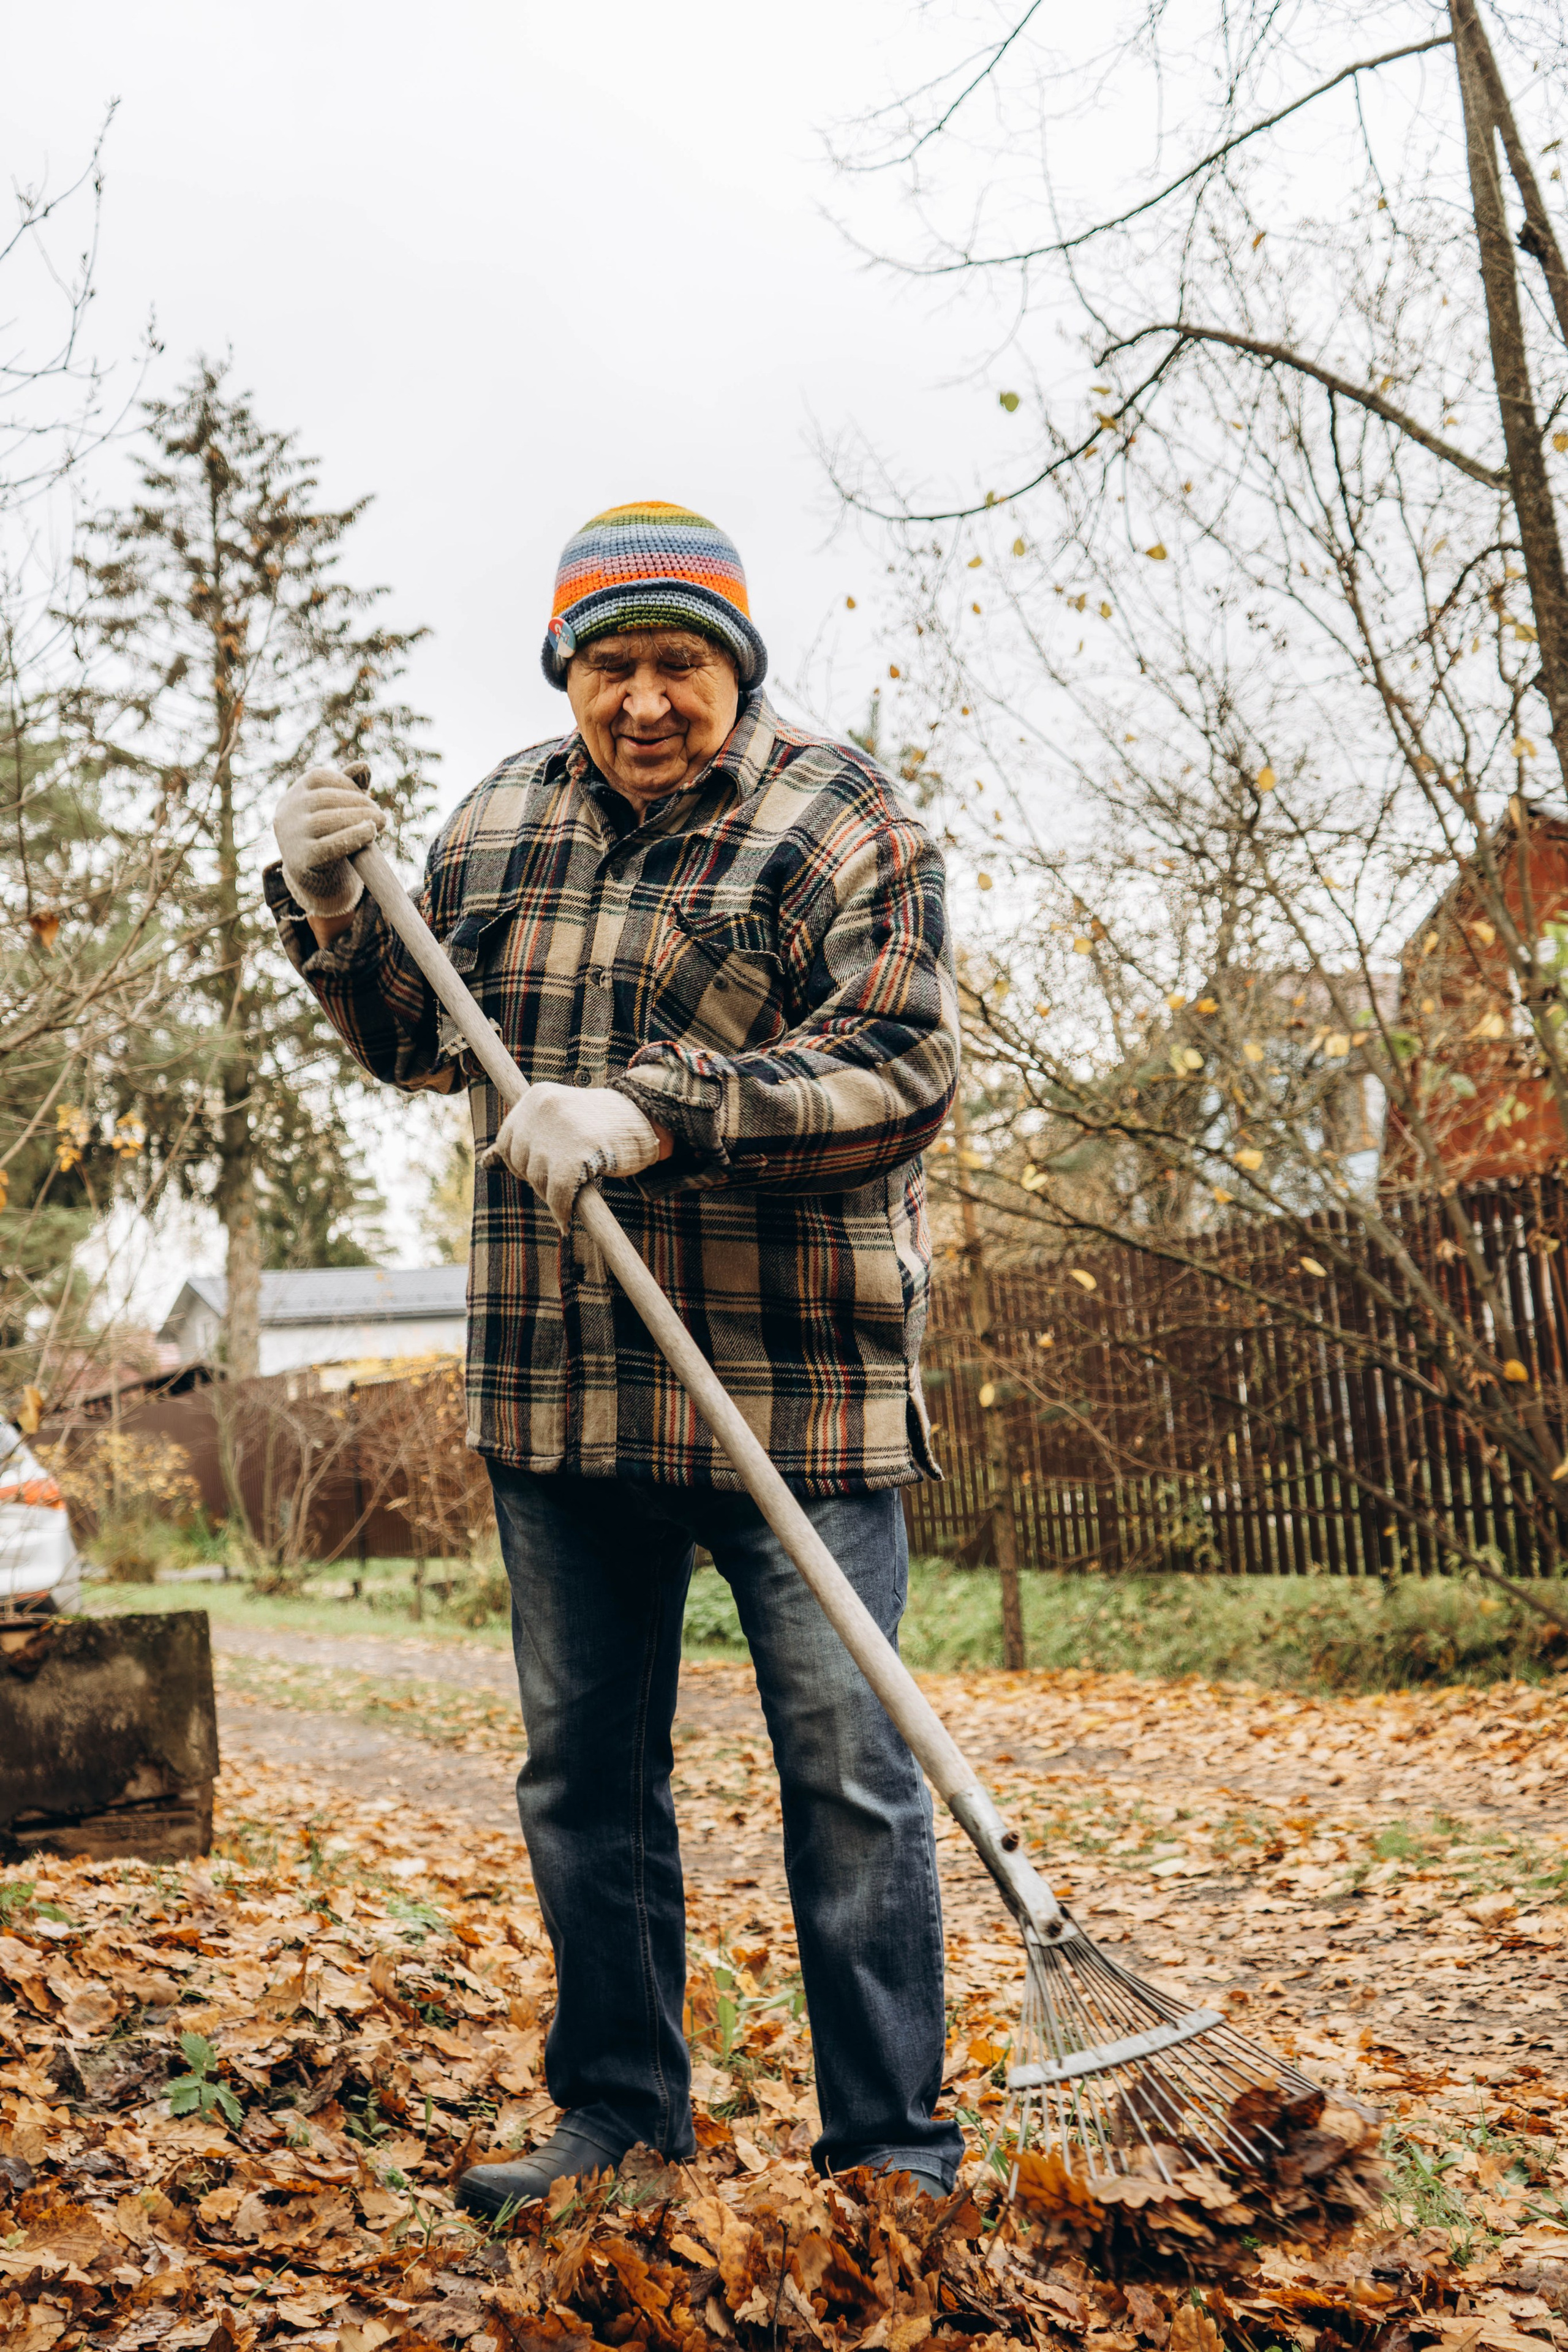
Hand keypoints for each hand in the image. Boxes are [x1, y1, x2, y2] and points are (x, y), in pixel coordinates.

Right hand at [274, 766, 386, 916]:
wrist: (317, 878)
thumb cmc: (330, 836)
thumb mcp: (336, 809)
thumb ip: (348, 786)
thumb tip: (364, 766)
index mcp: (294, 794)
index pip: (319, 778)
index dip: (347, 784)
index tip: (367, 796)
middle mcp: (287, 812)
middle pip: (324, 799)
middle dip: (358, 803)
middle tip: (381, 814)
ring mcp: (290, 836)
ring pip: (325, 821)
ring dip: (358, 818)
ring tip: (380, 822)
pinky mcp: (299, 860)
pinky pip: (327, 846)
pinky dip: (353, 837)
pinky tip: (370, 833)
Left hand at [485, 1082, 662, 1230]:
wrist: (648, 1121)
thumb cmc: (603, 1127)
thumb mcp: (559, 1123)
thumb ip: (527, 1138)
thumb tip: (484, 1163)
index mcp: (536, 1097)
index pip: (508, 1141)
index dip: (522, 1165)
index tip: (543, 1172)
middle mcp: (542, 1108)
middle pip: (520, 1161)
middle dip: (537, 1180)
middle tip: (563, 1185)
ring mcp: (560, 1129)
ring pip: (538, 1179)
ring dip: (552, 1196)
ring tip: (573, 1194)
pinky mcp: (577, 1153)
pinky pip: (558, 1194)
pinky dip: (561, 1212)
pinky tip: (567, 1221)